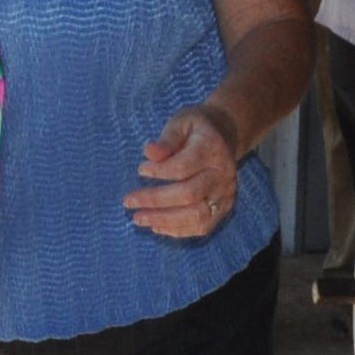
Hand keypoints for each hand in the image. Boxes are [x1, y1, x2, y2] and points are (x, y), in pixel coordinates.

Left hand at [125, 101, 239, 239]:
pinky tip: (157, 226)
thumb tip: (149, 153)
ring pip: (196, 216)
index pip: (183, 167)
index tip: (140, 170)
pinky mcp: (224, 209)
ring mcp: (225, 195)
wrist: (225, 137)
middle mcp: (222, 175)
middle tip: (129, 202)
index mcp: (212, 150)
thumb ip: (167, 140)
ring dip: (165, 220)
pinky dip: (178, 230)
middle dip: (156, 200)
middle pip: (189, 194)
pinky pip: (202, 227)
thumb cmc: (196, 129)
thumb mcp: (181, 124)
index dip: (160, 172)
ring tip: (139, 219)